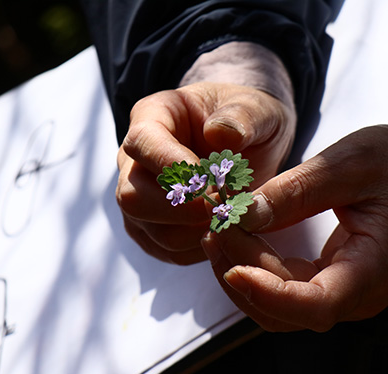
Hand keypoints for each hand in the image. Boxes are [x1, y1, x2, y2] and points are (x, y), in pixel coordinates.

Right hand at [116, 82, 295, 263]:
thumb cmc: (247, 120)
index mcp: (152, 117)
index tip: (212, 181)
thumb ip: (242, 116)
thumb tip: (220, 134)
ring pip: (150, 230)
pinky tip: (226, 230)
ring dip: (196, 232)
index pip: (142, 143)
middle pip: (133, 196)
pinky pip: (168, 251)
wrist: (251, 144)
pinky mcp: (153, 229)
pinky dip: (201, 248)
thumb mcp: (254, 108)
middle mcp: (134, 160)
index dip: (173, 166)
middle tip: (225, 204)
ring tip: (231, 215)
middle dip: (183, 209)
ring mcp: (139, 198)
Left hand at [201, 125, 387, 330]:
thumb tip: (243, 214)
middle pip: (282, 309)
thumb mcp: (352, 163)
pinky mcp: (326, 279)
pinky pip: (279, 287)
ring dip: (239, 269)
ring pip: (273, 305)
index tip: (232, 265)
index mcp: (372, 271)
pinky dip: (252, 263)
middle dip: (240, 269)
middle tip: (215, 220)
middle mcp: (354, 295)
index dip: (269, 294)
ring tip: (218, 224)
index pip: (314, 306)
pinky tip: (235, 231)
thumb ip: (298, 191)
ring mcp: (339, 292)